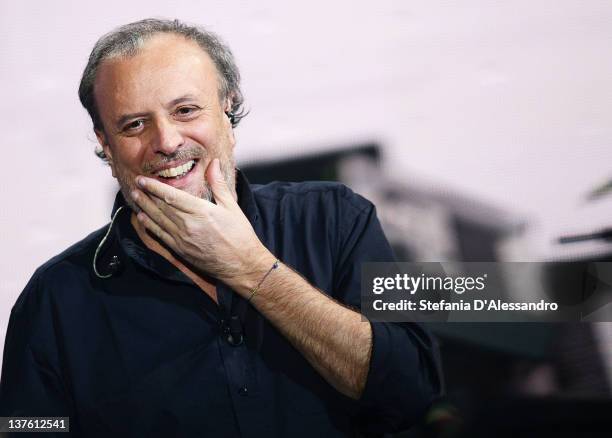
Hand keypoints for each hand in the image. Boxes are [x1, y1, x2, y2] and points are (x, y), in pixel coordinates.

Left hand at [131, 159, 269, 283]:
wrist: (242, 264)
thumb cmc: (240, 235)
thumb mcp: (232, 207)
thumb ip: (218, 184)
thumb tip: (213, 163)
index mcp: (202, 212)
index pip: (172, 196)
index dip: (155, 187)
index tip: (143, 179)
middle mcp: (189, 225)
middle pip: (161, 207)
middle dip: (146, 194)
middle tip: (135, 184)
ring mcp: (183, 239)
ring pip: (158, 220)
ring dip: (145, 208)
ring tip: (135, 197)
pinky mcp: (181, 250)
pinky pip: (161, 236)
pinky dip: (150, 226)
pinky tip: (142, 218)